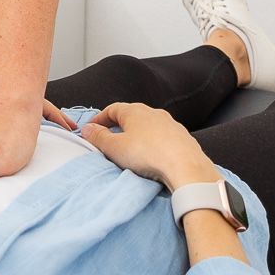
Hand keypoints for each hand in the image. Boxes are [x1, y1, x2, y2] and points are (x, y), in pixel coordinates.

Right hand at [81, 102, 218, 190]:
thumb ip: (98, 137)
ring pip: (148, 126)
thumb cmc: (148, 154)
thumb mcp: (114, 148)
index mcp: (135, 111)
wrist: (186, 166)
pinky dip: (153, 143)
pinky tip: (152, 156)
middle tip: (109, 138)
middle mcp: (154, 113)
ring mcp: (171, 124)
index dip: (99, 118)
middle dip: (118, 126)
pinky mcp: (183, 138)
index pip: (112, 109)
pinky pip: (163, 137)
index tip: (91, 129)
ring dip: (137, 135)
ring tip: (130, 149)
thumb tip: (87, 129)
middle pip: (131, 115)